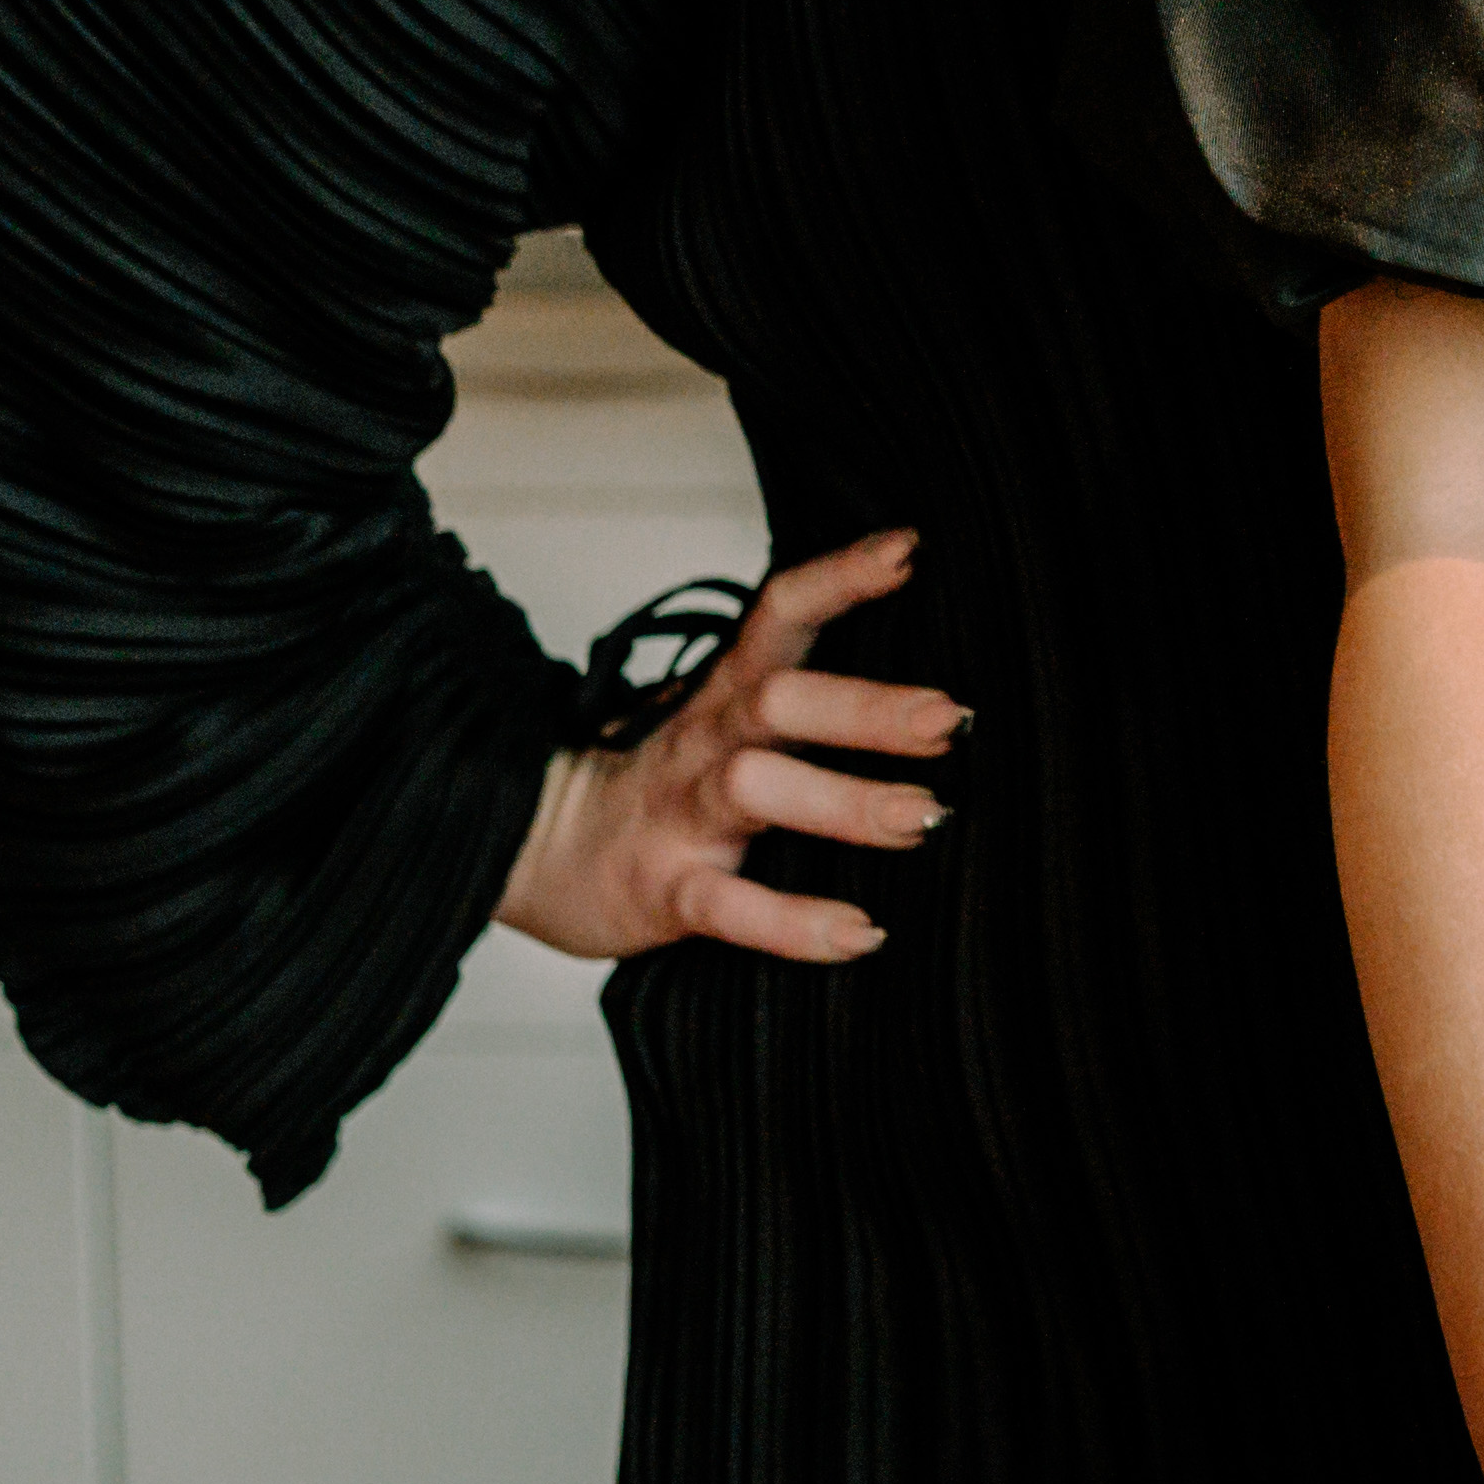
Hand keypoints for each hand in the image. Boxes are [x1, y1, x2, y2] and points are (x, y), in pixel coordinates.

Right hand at [496, 529, 966, 964]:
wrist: (530, 848)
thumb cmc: (657, 778)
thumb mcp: (719, 716)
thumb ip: (801, 695)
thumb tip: (924, 690)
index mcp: (723, 691)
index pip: (779, 612)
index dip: (839, 577)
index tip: (907, 549)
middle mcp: (705, 742)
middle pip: (779, 701)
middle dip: (867, 708)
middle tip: (952, 717)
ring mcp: (679, 815)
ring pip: (755, 790)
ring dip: (844, 803)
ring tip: (926, 817)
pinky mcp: (663, 890)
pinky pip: (729, 907)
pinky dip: (794, 923)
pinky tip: (862, 934)